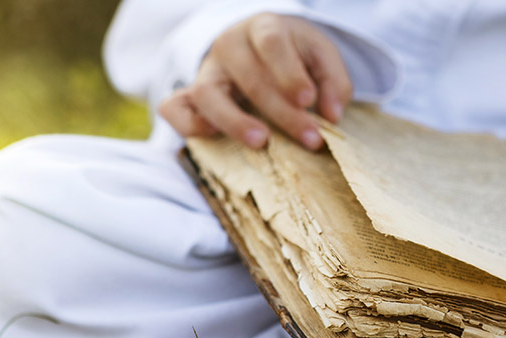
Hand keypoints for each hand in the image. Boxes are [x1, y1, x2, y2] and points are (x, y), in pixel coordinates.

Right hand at [160, 13, 351, 149]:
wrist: (259, 48)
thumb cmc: (293, 55)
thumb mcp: (319, 56)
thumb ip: (333, 82)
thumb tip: (332, 115)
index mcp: (262, 27)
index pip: (271, 42)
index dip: (289, 73)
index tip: (308, 101)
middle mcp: (228, 46)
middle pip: (248, 76)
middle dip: (281, 111)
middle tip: (309, 138)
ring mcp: (205, 72)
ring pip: (205, 93)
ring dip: (232, 121)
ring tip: (260, 142)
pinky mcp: (189, 96)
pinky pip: (173, 108)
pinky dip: (188, 125)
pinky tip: (214, 137)